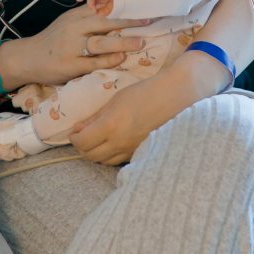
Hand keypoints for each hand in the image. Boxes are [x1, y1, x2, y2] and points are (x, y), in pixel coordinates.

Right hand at [1, 6, 146, 87]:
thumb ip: (89, 16)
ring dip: (122, 41)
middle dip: (128, 20)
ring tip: (141, 42)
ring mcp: (72, 47)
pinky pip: (93, 62)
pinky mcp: (70, 65)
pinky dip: (108, 60)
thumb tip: (115, 6)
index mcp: (76, 16)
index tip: (142, 3)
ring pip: (101, 42)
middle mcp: (75, 29)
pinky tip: (121, 58)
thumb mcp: (69, 22)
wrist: (28, 58)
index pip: (103, 7)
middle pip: (105, 21)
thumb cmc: (54, 40)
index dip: (123, 5)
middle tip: (149, 20)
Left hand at [69, 48, 227, 164]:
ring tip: (99, 139)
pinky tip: (116, 143)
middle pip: (91, 156)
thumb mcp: (117, 100)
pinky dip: (112, 155)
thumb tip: (78, 129)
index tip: (76, 131)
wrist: (178, 96)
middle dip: (83, 147)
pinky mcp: (143, 153)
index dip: (75, 138)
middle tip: (85, 135)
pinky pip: (120, 160)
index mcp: (112, 125)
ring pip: (105, 162)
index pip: (82, 142)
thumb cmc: (147, 91)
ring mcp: (133, 150)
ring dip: (97, 152)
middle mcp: (121, 142)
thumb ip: (96, 117)